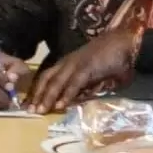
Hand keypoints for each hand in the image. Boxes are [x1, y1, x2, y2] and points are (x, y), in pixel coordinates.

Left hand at [26, 28, 143, 110]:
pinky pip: (74, 83)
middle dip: (36, 96)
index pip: (45, 77)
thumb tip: (73, 100)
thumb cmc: (109, 56)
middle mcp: (67, 62)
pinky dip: (66, 95)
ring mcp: (76, 64)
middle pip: (45, 79)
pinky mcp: (88, 67)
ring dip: (47, 97)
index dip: (36, 91)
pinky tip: (60, 106)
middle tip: (27, 111)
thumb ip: (81, 84)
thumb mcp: (90, 72)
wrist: (125, 41)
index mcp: (66, 63)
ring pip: (56, 82)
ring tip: (39, 111)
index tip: (28, 104)